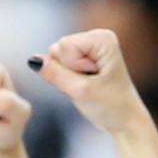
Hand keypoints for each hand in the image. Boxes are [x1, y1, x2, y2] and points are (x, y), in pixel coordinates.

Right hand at [27, 31, 150, 133]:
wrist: (124, 120)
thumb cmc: (110, 106)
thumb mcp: (80, 91)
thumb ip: (55, 74)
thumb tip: (33, 60)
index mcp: (103, 38)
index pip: (63, 46)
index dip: (72, 68)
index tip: (92, 80)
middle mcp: (97, 36)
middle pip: (58, 49)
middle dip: (68, 71)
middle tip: (89, 84)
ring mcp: (90, 46)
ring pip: (56, 57)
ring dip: (68, 76)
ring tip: (88, 86)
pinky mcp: (84, 57)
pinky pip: (59, 64)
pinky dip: (68, 79)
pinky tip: (85, 85)